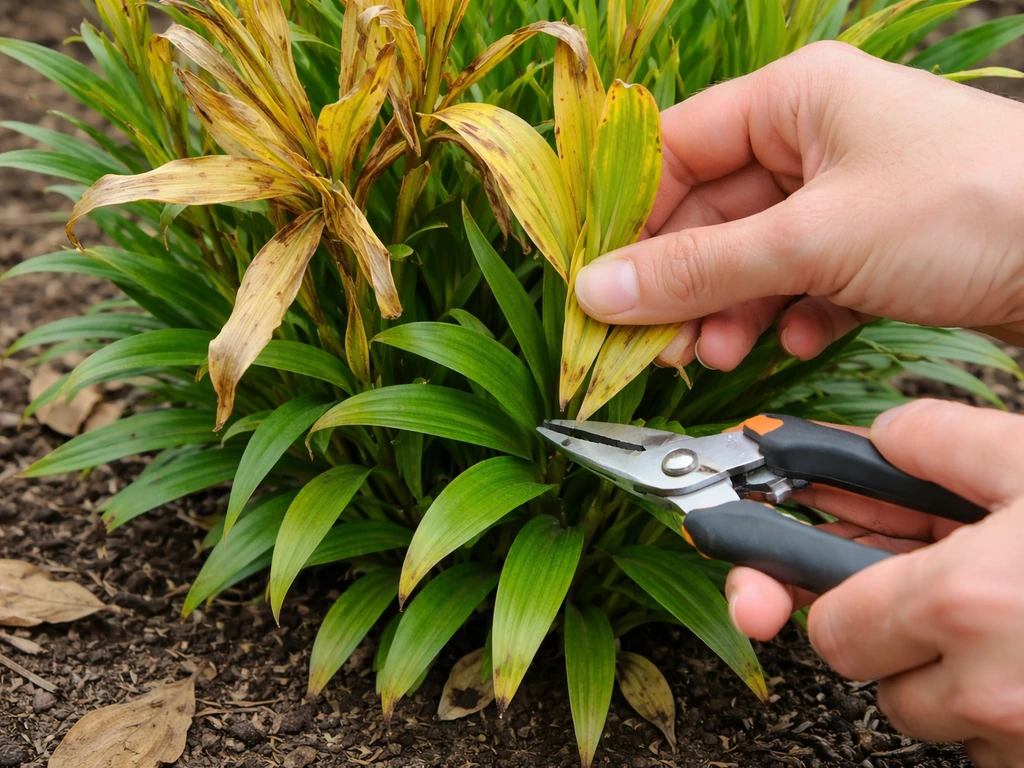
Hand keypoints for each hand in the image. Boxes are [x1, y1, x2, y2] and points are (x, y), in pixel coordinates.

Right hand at [572, 41, 1023, 370]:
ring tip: (715, 357)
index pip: (676, 148)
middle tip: (652, 344)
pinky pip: (807, 280)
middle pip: (712, 212)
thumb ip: (698, 268)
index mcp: (795, 98)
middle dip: (683, 282)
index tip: (598, 281)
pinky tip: (799, 342)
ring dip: (730, 309)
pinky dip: (793, 316)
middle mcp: (817, 137)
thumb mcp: (813, 239)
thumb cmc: (967, 209)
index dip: (631, 216)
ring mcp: (850, 194)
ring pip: (756, 255)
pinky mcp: (879, 245)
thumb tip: (597, 290)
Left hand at [726, 398, 1023, 766]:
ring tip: (998, 607)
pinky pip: (983, 739)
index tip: (785, 569)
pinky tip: (1023, 642)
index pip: (829, 624)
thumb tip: (879, 440)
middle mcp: (984, 690)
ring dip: (941, 663)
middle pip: (866, 672)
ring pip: (923, 709)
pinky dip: (993, 697)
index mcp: (963, 601)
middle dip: (881, 624)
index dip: (825, 589)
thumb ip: (939, 442)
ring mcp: (1015, 738)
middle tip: (931, 580)